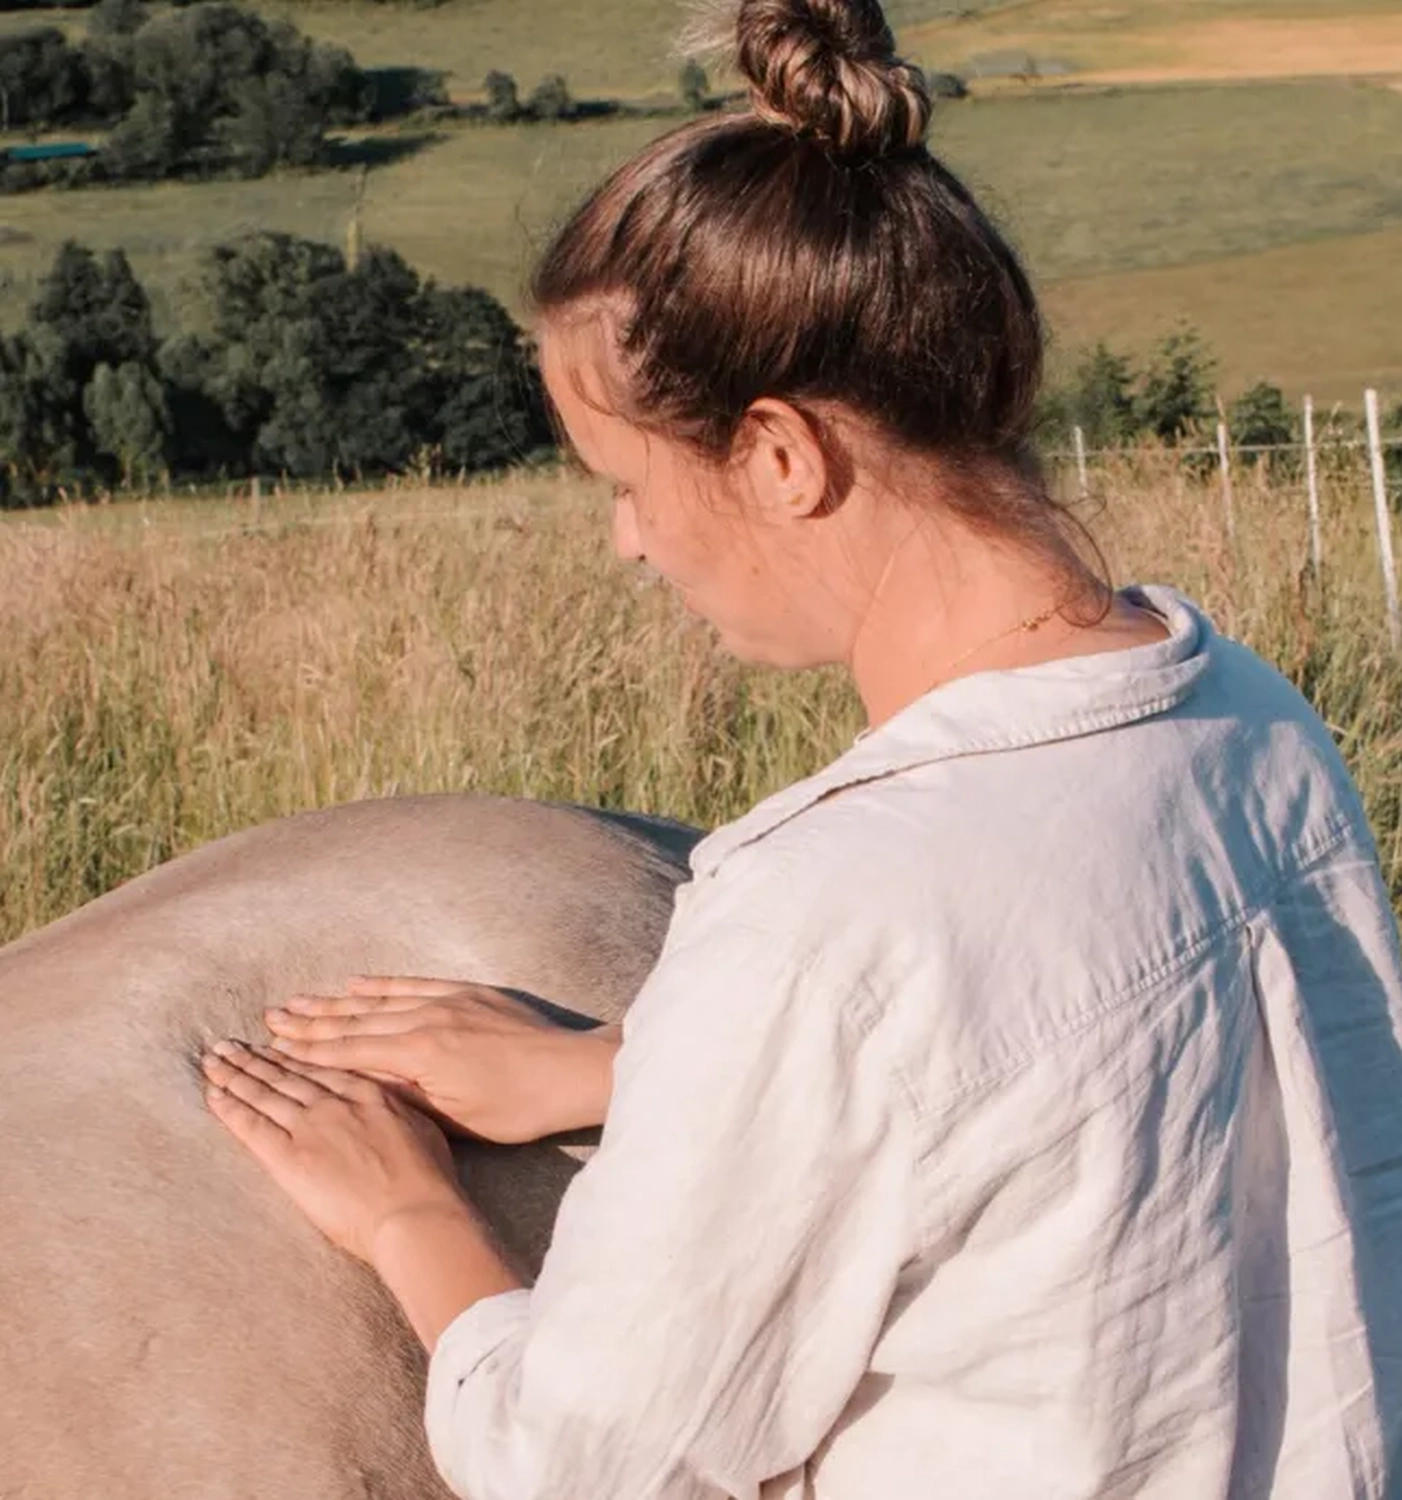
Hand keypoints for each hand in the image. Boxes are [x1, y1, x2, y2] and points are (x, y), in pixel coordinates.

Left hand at [201, 1040, 465, 1263]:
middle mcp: (334, 1101)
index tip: (273, 1044)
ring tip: (214, 1060)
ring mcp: (310, 1126)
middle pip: (285, 1074)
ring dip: (235, 1074)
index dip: (292, 1055)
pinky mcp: (289, 1157)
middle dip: (255, 1057)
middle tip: (229, 1044)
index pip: (319, 1068)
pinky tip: (214, 1093)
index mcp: (368, 1092)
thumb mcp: (421, 1126)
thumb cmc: (428, 1180)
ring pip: (264, 1092)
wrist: (413, 1213)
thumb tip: (386, 1103)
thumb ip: (395, 1108)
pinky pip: (252, 1125)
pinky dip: (230, 1107)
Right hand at [264, 977, 619, 1144]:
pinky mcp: (468, 994)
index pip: (350, 1052)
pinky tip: (358, 983)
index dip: (308, 1050)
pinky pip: (413, 985)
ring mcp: (447, 1002)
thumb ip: (405, 1098)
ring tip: (301, 1000)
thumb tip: (361, 1085)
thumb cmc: (516, 1108)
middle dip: (310, 1022)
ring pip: (379, 1001)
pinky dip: (382, 985)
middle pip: (356, 1021)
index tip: (273, 1046)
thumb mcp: (454, 1117)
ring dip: (336, 1001)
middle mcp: (426, 1020)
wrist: (569, 1071)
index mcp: (418, 1055)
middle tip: (270, 1018)